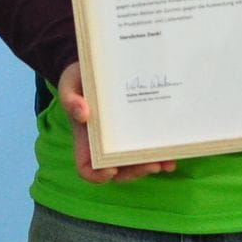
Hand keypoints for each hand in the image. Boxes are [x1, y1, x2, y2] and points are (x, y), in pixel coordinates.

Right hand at [57, 62, 172, 184]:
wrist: (99, 66)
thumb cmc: (81, 78)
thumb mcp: (69, 83)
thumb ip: (70, 98)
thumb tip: (83, 114)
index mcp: (86, 139)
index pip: (87, 168)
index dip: (98, 175)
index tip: (112, 169)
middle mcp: (105, 145)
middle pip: (117, 171)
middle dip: (134, 171)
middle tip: (151, 165)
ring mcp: (123, 140)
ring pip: (136, 163)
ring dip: (151, 166)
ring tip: (165, 163)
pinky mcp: (139, 130)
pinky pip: (150, 149)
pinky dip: (161, 156)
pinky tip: (172, 157)